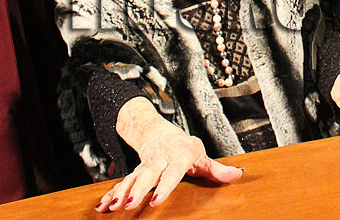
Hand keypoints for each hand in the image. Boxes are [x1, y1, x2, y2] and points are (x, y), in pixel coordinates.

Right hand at [97, 99, 241, 211]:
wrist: (160, 132)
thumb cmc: (184, 147)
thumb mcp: (201, 155)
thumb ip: (217, 169)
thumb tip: (237, 174)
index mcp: (177, 156)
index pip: (171, 172)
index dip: (164, 186)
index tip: (155, 200)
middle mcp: (158, 160)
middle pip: (147, 175)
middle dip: (137, 190)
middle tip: (129, 204)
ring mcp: (144, 166)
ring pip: (131, 179)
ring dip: (120, 193)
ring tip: (111, 208)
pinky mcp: (134, 172)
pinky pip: (121, 183)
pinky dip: (110, 194)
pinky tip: (102, 207)